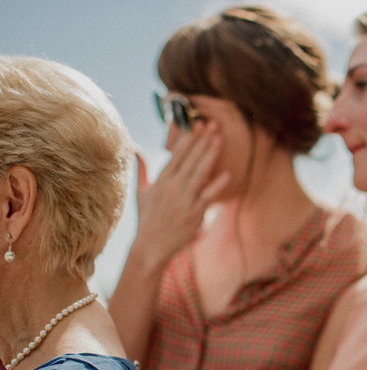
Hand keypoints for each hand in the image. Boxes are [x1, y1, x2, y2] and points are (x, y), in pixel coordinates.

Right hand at [132, 121, 228, 267]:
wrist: (151, 246)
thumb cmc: (147, 219)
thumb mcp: (142, 192)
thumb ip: (141, 169)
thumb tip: (135, 148)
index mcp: (162, 180)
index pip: (177, 154)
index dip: (188, 138)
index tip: (197, 124)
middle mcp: (173, 187)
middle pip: (190, 159)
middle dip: (202, 140)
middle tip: (212, 123)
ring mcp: (185, 199)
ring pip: (200, 172)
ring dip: (210, 154)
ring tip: (219, 138)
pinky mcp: (195, 212)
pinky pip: (208, 195)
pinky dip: (217, 185)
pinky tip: (227, 174)